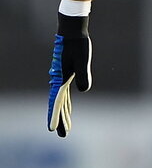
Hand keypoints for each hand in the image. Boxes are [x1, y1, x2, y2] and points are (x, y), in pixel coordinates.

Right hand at [48, 14, 92, 136]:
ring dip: (63, 113)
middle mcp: (58, 80)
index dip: (54, 116)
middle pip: (58, 104)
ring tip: (66, 128)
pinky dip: (65, 103)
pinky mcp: (66, 74)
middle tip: (62, 135)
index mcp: (60, 78)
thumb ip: (83, 74)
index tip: (52, 129)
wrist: (72, 31)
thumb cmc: (78, 45)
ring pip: (61, 100)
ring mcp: (61, 78)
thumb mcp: (82, 59)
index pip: (57, 101)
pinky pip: (64, 93)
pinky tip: (68, 108)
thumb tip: (84, 90)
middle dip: (60, 120)